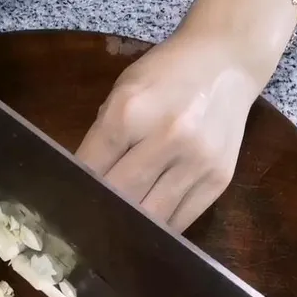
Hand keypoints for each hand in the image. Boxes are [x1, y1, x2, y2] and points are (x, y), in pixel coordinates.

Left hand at [76, 34, 261, 231]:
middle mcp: (167, 137)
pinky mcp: (219, 179)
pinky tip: (147, 229)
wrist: (228, 61)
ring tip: (114, 235)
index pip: (92, 167)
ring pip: (152, 216)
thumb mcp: (124, 91)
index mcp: (131, 112)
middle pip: (121, 195)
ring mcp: (197, 161)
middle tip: (86, 229)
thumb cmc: (167, 74)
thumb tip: (84, 183)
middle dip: (101, 212)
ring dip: (130, 227)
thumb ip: (104, 135)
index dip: (77, 190)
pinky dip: (160, 228)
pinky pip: (182, 220)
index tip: (67, 206)